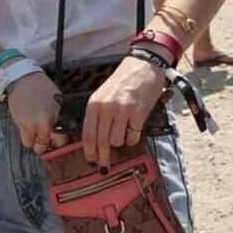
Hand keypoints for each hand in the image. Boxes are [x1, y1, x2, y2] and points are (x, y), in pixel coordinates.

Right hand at [7, 71, 61, 152]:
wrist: (23, 80)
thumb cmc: (41, 88)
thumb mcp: (57, 101)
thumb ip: (59, 118)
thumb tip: (61, 135)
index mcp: (59, 115)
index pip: (63, 139)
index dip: (60, 142)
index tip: (57, 141)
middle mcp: (47, 122)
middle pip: (50, 145)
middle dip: (48, 144)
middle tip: (45, 138)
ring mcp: (34, 125)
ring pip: (36, 146)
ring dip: (35, 141)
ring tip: (34, 130)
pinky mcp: (22, 125)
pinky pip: (26, 141)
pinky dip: (26, 138)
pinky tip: (27, 127)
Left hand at [82, 55, 164, 169]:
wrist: (143, 65)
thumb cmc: (123, 81)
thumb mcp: (103, 95)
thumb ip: (97, 115)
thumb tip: (95, 141)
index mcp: (94, 104)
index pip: (88, 134)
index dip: (89, 151)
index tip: (91, 161)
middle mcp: (106, 107)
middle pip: (101, 141)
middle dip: (102, 158)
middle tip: (104, 167)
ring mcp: (122, 110)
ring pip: (117, 141)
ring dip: (120, 142)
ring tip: (124, 133)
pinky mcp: (138, 113)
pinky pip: (132, 136)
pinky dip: (133, 138)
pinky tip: (134, 129)